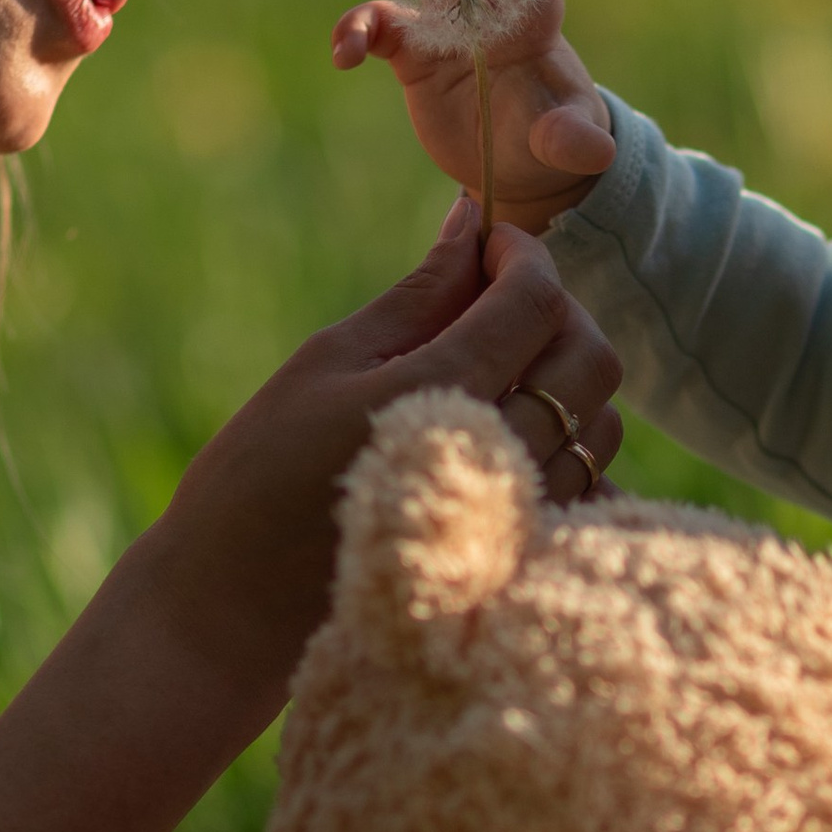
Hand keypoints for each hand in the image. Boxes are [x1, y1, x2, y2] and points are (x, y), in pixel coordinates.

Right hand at [140, 199, 624, 697]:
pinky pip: (588, 489)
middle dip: (556, 311)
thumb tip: (474, 219)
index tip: (489, 246)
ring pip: (600, 423)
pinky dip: (566, 449)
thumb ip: (418, 293)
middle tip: (494, 304)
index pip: (537, 299)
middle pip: (589, 358)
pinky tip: (506, 439)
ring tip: (494, 374)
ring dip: (564, 381)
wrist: (231, 612)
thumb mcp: (327, 364)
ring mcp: (517, 521)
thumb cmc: (256, 480)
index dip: (523, 254)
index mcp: (443, 396)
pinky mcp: (519, 563)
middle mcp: (497, 459)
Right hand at [332, 0, 615, 230]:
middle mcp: (488, 11)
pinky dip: (355, 32)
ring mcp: (444, 25)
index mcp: (534, 21)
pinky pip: (375, 29)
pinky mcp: (410, 51)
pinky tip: (343, 54)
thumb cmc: (550, 138)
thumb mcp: (567, 143)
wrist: (512, 162)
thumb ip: (573, 140)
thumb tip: (595, 153)